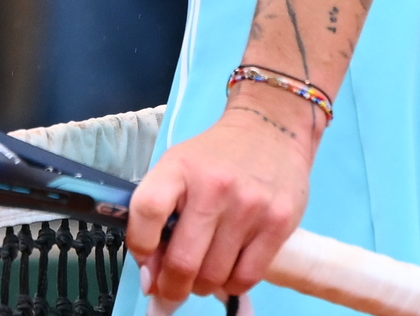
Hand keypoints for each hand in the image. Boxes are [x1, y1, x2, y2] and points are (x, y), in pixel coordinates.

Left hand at [125, 102, 314, 305]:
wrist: (270, 129)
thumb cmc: (215, 156)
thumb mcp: (178, 168)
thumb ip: (158, 214)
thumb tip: (150, 278)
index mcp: (179, 168)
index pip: (147, 212)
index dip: (140, 246)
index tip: (146, 261)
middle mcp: (214, 187)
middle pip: (183, 260)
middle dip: (171, 288)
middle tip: (171, 291)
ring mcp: (249, 207)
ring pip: (214, 276)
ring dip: (201, 288)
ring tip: (201, 277)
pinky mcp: (279, 224)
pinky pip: (246, 278)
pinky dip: (230, 286)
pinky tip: (226, 273)